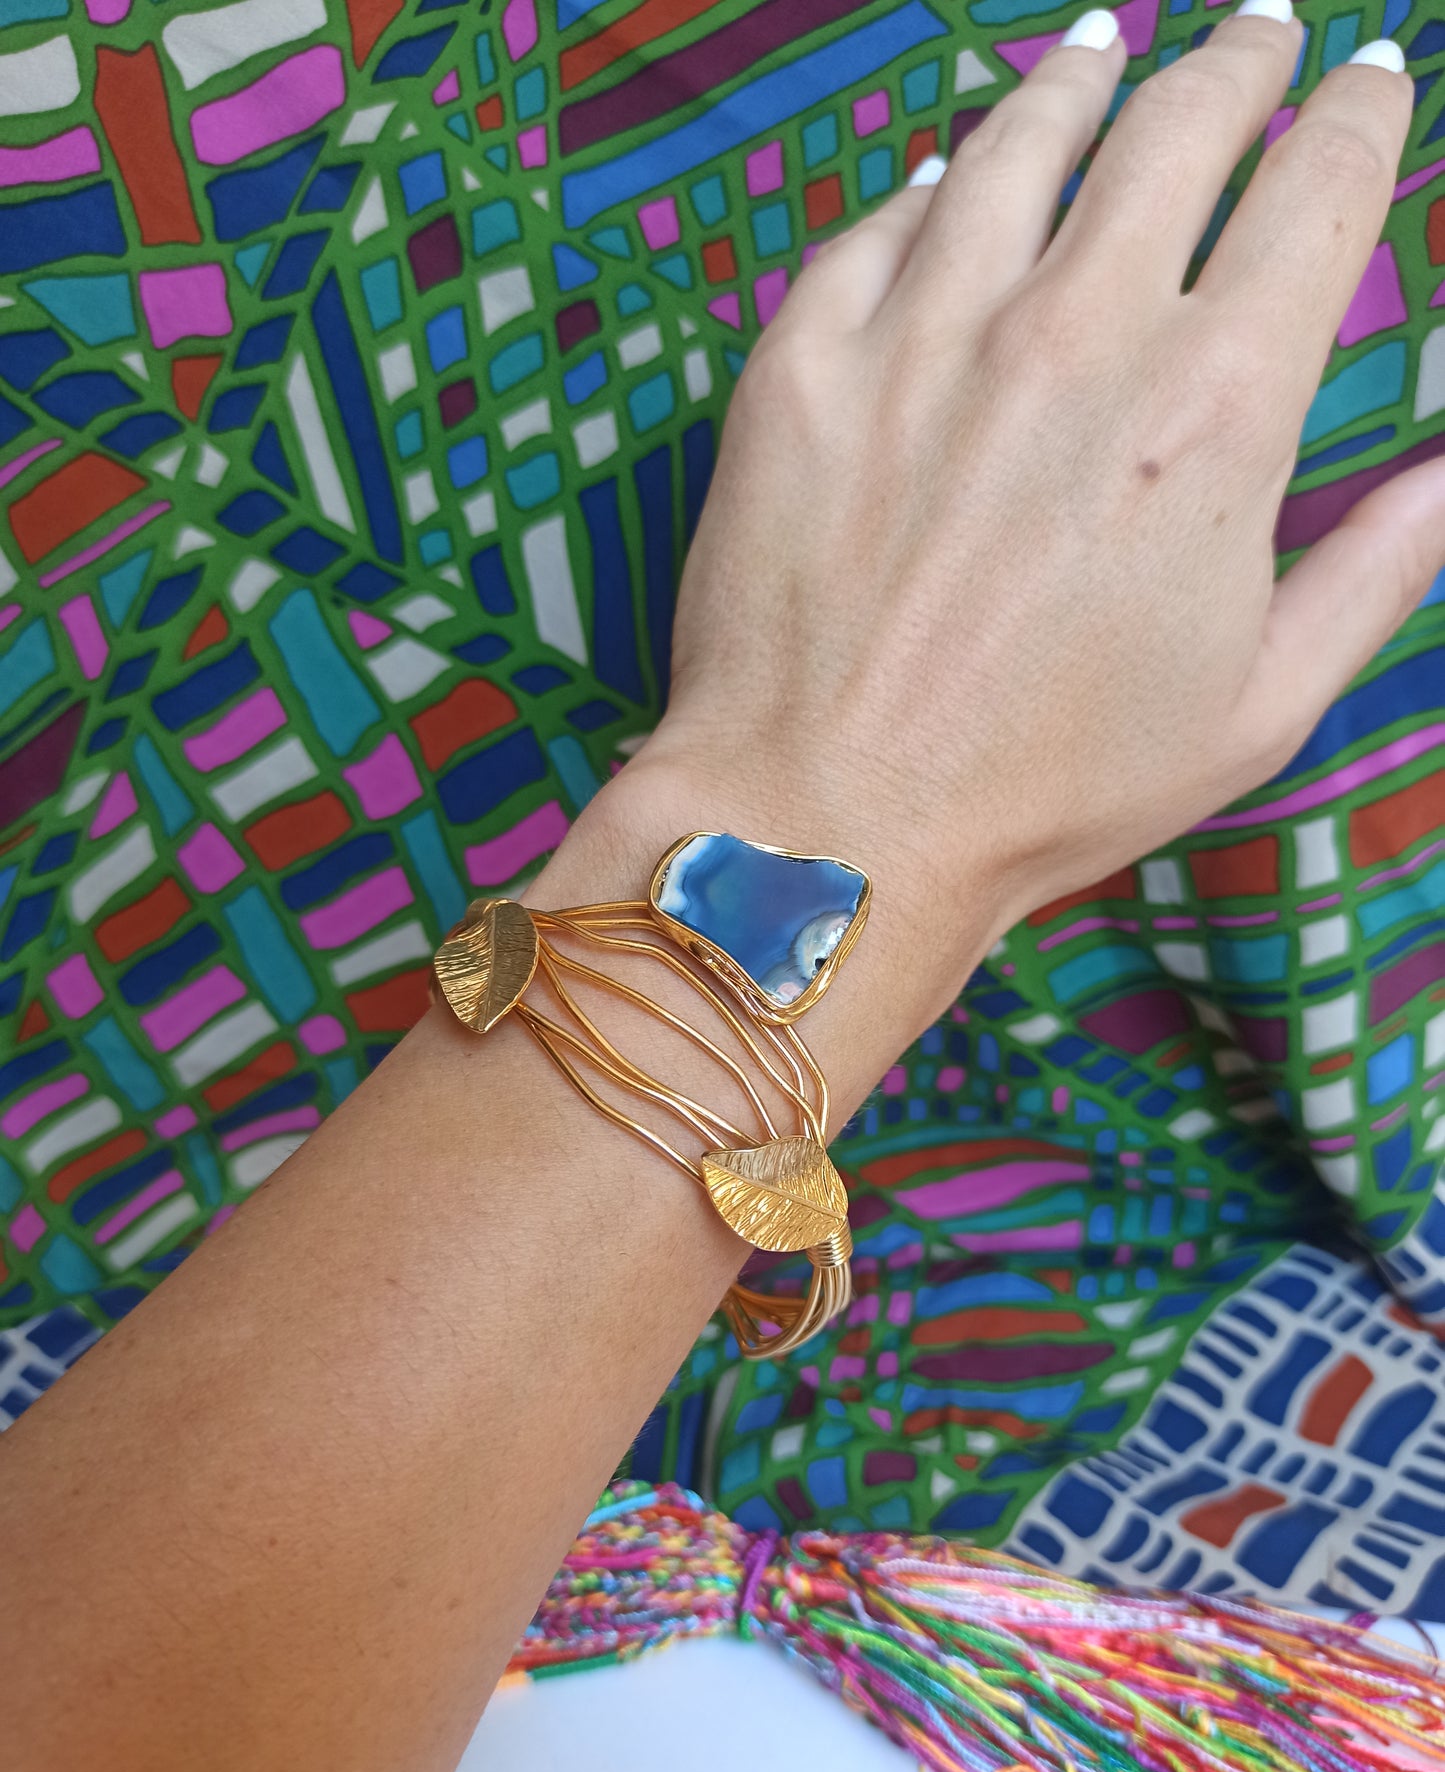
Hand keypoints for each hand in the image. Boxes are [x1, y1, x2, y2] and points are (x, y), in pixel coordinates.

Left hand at [606, 4, 1443, 1037]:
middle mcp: (1073, 335)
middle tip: (1254, 33)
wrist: (831, 827)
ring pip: (1018, 141)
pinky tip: (950, 174)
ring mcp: (924, 335)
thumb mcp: (1258, 706)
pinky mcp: (802, 363)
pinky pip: (879, 226)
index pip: (1317, 192)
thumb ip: (1374, 570)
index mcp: (1212, 408)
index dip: (1358, 116)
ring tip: (1103, 50)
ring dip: (1079, 79)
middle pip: (1177, 130)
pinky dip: (930, 185)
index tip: (1372, 81)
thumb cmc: (1050, 789)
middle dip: (1236, 62)